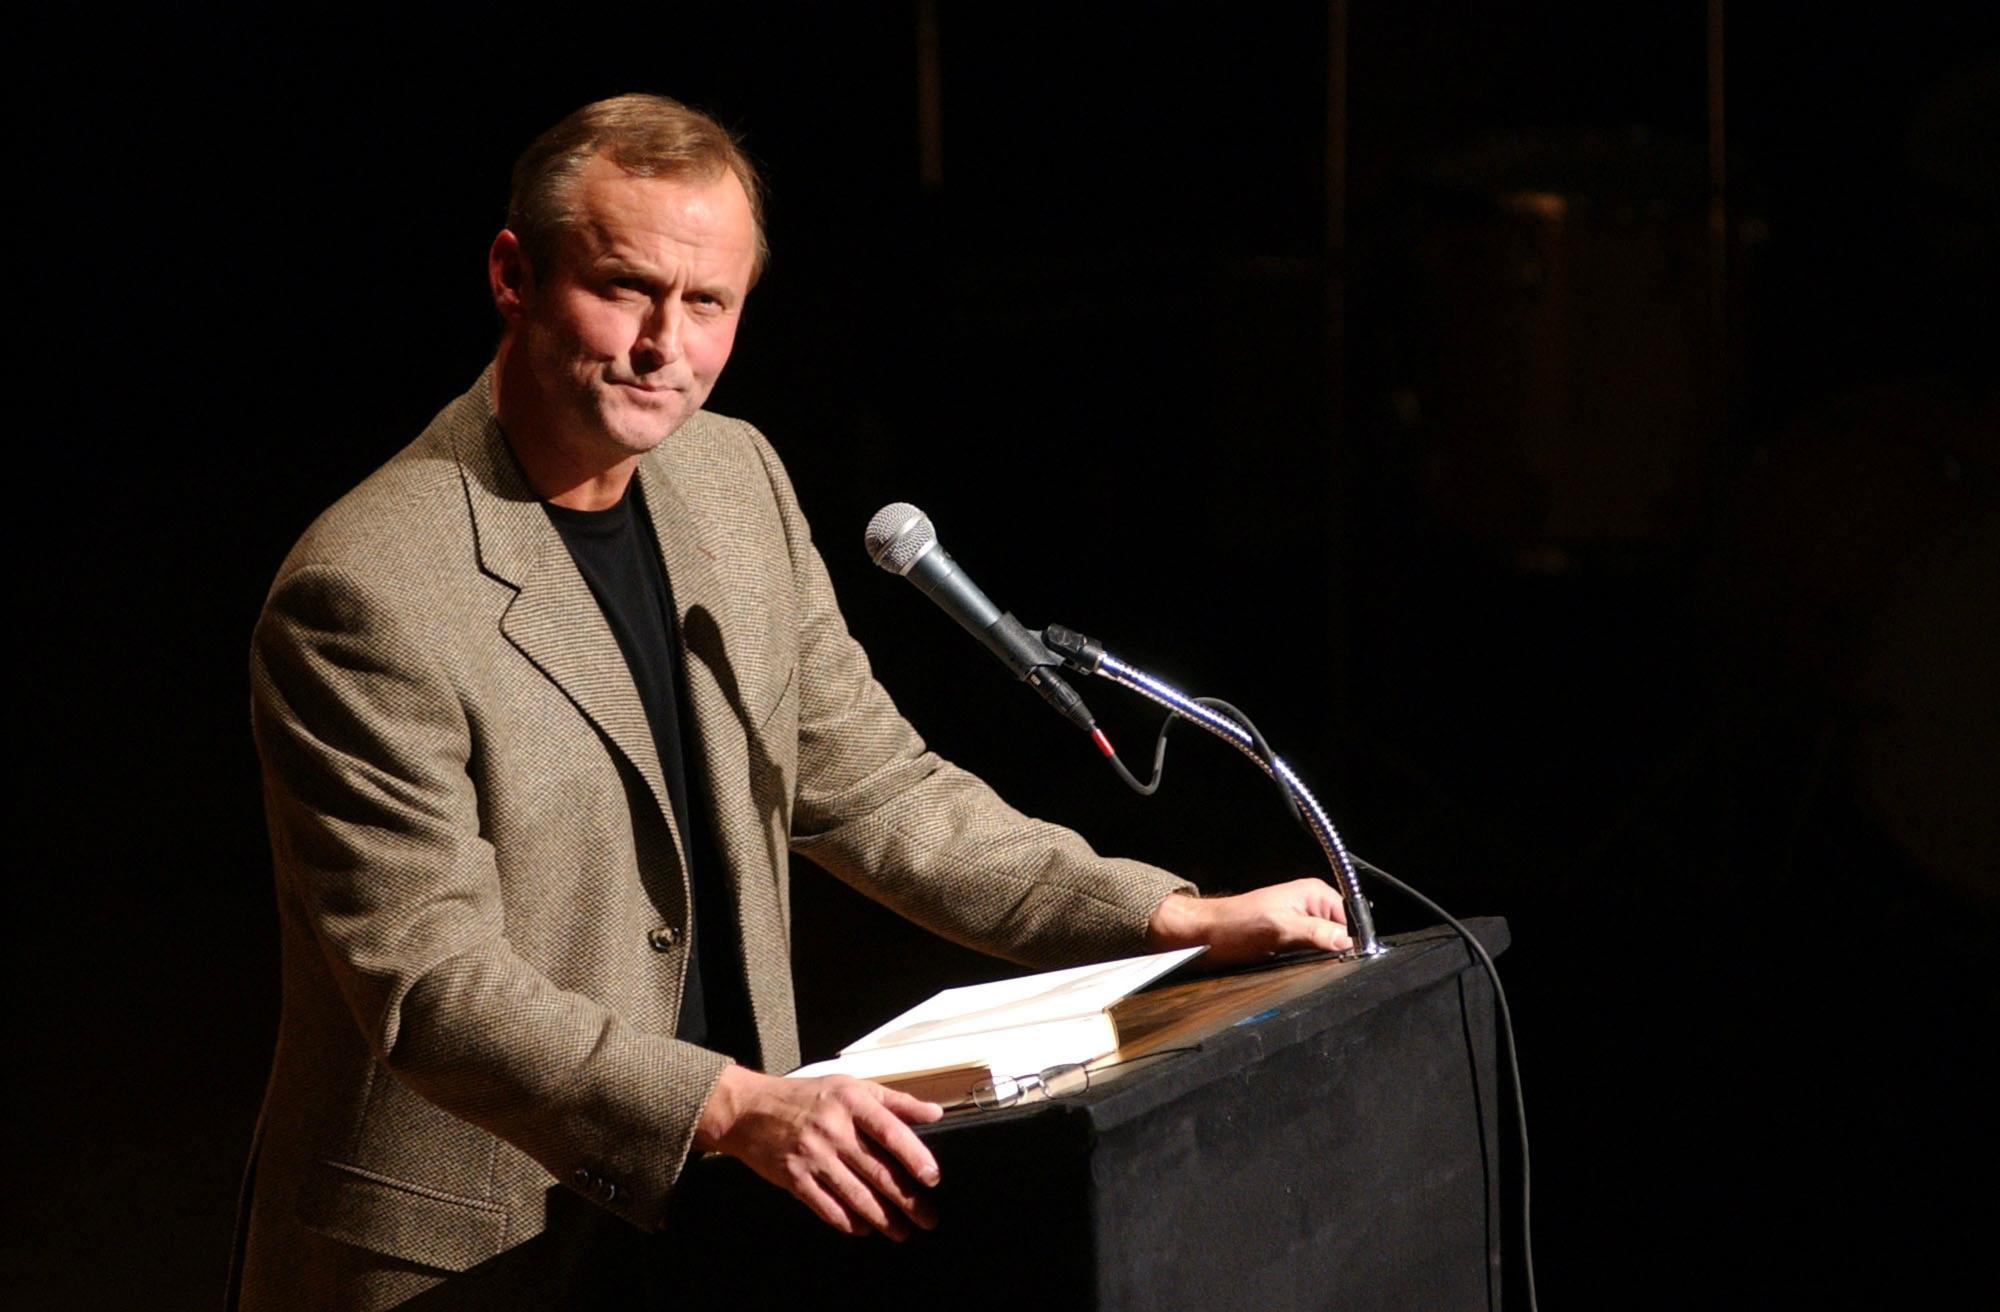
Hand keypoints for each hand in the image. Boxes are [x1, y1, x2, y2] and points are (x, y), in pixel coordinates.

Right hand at [694, 1066, 943, 1239]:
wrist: (749, 1110)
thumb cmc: (806, 1096)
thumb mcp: (850, 1086)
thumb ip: (894, 1100)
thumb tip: (934, 1113)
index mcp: (851, 1103)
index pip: (890, 1132)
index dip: (914, 1157)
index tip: (932, 1178)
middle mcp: (833, 1130)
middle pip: (877, 1171)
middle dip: (907, 1200)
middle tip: (928, 1218)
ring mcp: (812, 1156)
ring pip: (855, 1195)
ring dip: (883, 1218)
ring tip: (902, 1231)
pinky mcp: (794, 1178)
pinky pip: (827, 1207)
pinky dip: (848, 1222)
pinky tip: (865, 1228)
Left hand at [1145, 879, 1351, 963]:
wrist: (1206, 936)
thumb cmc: (1234, 925)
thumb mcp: (1279, 928)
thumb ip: (1316, 933)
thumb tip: (1347, 942)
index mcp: (1314, 894)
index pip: (1351, 919)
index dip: (1351, 940)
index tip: (1344, 956)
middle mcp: (1311, 907)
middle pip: (1341, 935)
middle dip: (1334, 951)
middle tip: (1312, 959)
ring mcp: (1301, 925)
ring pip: (1327, 948)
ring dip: (1319, 959)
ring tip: (1296, 959)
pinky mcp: (1291, 941)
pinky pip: (1312, 955)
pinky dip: (1308, 963)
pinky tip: (1293, 965)